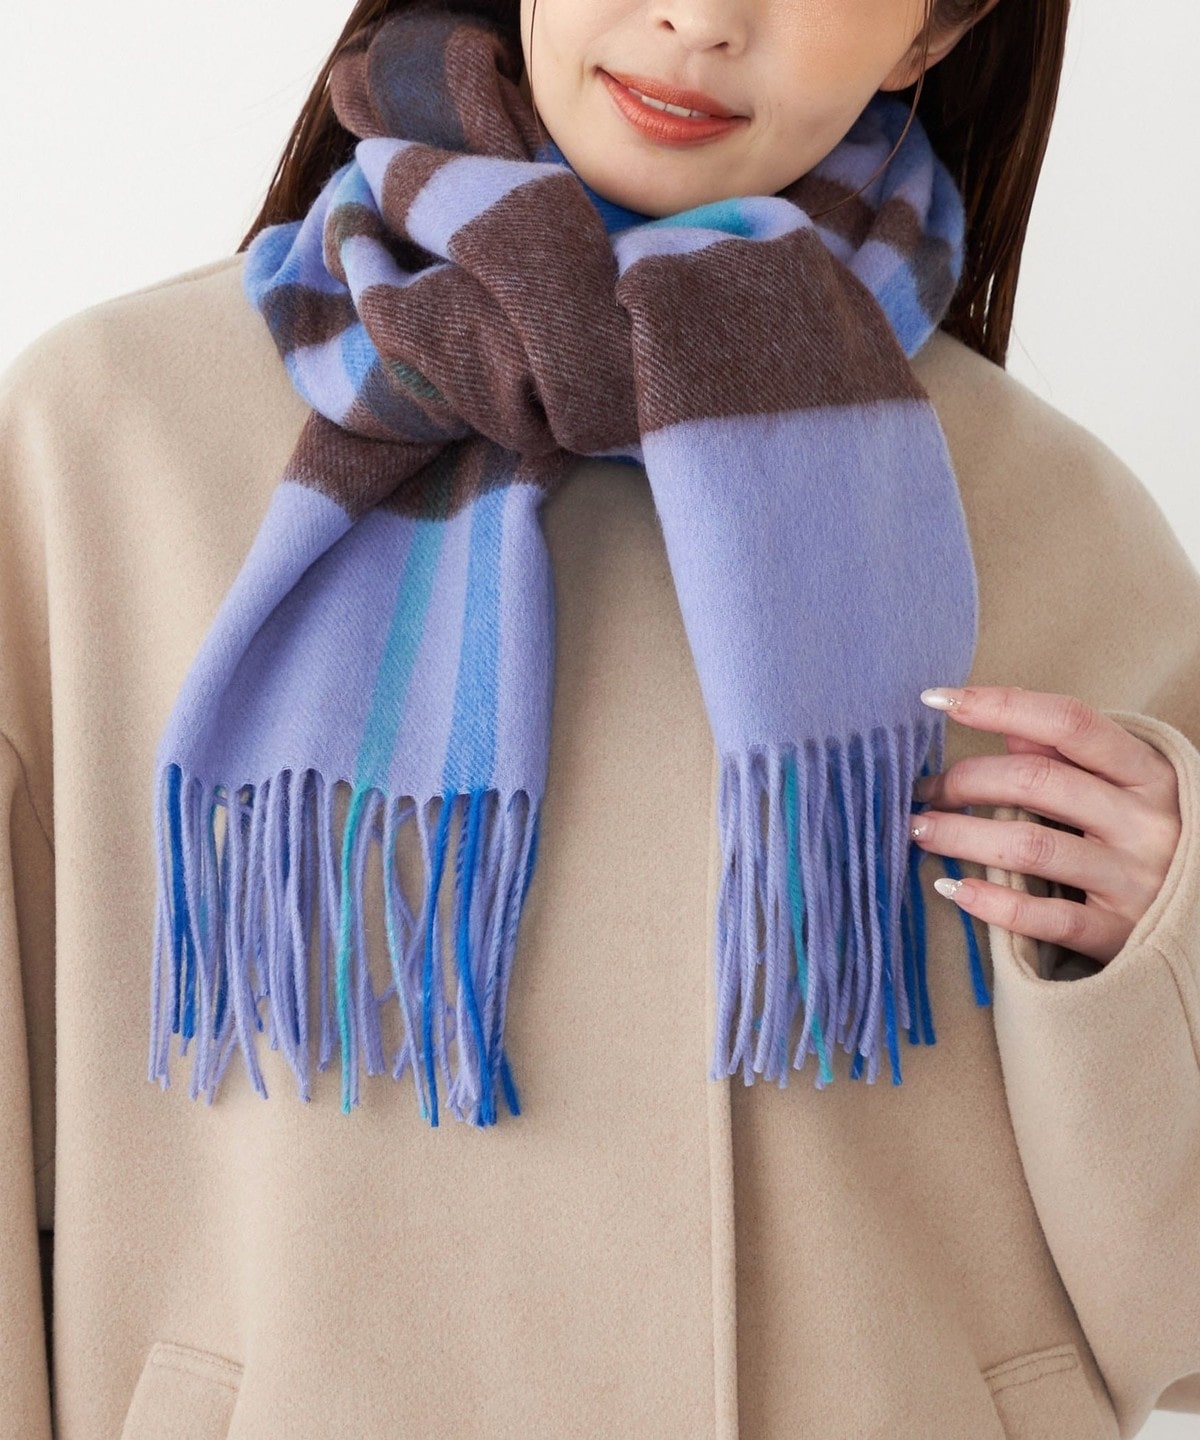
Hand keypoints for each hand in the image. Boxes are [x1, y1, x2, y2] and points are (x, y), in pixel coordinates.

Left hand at [909, 685, 1181, 965]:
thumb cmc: (1150, 836)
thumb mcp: (1129, 786)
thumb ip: (1071, 757)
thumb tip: (1009, 732)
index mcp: (1148, 772)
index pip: (1068, 722)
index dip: (998, 704)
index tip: (937, 699)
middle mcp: (1145, 821)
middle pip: (1037, 782)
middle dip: (965, 780)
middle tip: (923, 790)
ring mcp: (1134, 878)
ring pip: (1031, 847)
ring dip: (961, 836)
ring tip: (918, 831)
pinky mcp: (1119, 933)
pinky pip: (1045, 918)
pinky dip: (991, 902)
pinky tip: (952, 889)